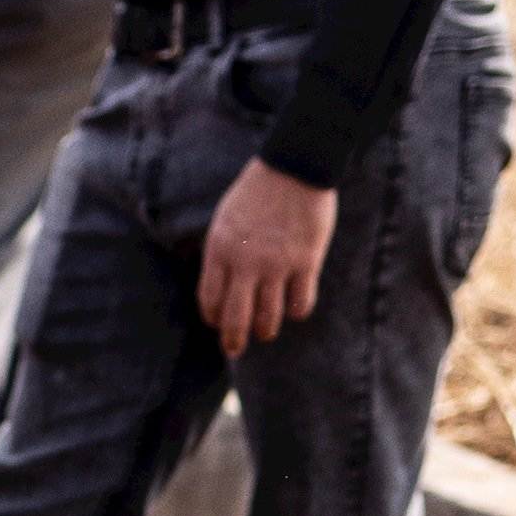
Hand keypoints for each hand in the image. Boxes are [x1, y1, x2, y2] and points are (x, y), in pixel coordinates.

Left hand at [198, 157, 338, 348]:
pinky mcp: (306, 262)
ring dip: (266, 330)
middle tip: (235, 349)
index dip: (213, 318)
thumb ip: (222, 253)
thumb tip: (221, 288)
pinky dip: (296, 311)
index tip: (218, 323)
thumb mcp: (226, 219)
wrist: (294, 166)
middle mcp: (246, 262)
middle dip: (233, 341)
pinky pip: (300, 304)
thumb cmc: (257, 192)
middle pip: (236, 319)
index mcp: (220, 249)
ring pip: (269, 318)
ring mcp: (277, 264)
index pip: (209, 300)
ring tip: (266, 330)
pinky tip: (294, 306)